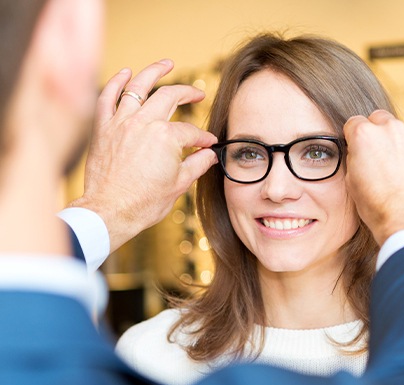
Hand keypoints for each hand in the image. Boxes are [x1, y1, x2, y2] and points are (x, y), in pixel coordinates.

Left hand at [69, 60, 216, 252]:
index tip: (208, 144)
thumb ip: (197, 165)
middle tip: (196, 95)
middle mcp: (144, 123)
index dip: (203, 138)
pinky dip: (116, 83)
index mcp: (167, 138)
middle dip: (187, 93)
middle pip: (169, 97)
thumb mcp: (179, 186)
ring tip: (166, 63)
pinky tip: (126, 73)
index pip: (191, 132)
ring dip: (154, 72)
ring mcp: (121, 123)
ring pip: (138, 87)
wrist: (110, 212)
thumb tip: (211, 155)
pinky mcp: (103, 129)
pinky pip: (107, 97)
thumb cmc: (144, 203)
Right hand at [344, 110, 403, 245]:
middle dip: (371, 130)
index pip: (352, 122)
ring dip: (387, 139)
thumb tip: (357, 150)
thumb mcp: (350, 176)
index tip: (352, 146)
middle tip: (369, 151)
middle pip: (375, 118)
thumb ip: (353, 154)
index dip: (350, 135)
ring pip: (393, 128)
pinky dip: (400, 149)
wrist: (400, 214)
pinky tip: (396, 167)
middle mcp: (386, 129)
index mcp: (362, 134)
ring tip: (384, 161)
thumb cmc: (373, 200)